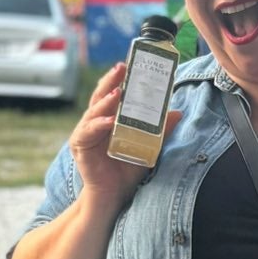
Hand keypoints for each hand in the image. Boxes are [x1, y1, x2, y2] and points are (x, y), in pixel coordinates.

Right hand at [69, 64, 181, 196]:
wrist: (112, 195)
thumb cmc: (127, 170)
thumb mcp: (148, 146)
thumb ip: (161, 130)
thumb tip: (178, 112)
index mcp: (110, 117)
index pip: (114, 92)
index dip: (120, 78)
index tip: (131, 63)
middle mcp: (96, 121)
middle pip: (102, 95)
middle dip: (111, 80)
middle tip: (121, 67)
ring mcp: (86, 133)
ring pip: (94, 111)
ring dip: (105, 100)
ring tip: (117, 93)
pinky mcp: (80, 146)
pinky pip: (88, 132)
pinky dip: (98, 126)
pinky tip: (109, 122)